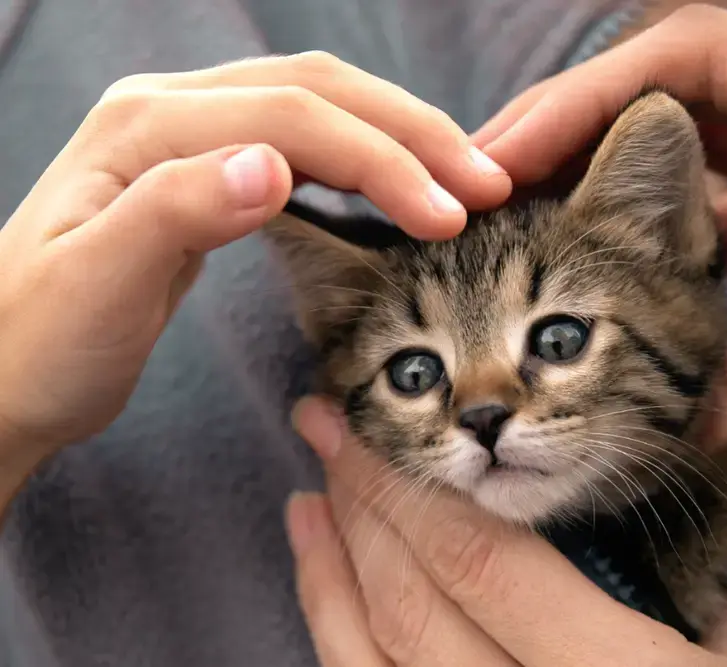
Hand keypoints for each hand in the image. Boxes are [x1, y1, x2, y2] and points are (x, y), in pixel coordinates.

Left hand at [0, 53, 510, 490]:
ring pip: (318, 106)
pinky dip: (363, 158)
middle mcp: (170, 113)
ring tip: (461, 182)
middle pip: (317, 91)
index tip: (450, 218)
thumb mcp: (96, 287)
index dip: (382, 161)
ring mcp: (189, 137)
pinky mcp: (206, 172)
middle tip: (485, 185)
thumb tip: (271, 166)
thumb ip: (177, 212)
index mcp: (145, 129)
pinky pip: (304, 140)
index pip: (291, 120)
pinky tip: (394, 186)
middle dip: (411, 134)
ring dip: (398, 138)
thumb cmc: (39, 345)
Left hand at [284, 353, 726, 666]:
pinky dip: (341, 638)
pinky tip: (328, 587)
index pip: (482, 566)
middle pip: (411, 608)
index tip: (364, 419)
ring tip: (308, 498)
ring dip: (330, 571)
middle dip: (359, 505)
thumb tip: (713, 383)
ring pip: (375, 666)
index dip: (410, 486)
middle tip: (323, 426)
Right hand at [473, 5, 726, 400]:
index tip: (510, 151)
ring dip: (617, 180)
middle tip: (495, 188)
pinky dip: (675, 227)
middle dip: (582, 134)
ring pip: (703, 154)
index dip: (593, 95)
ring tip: (540, 221)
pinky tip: (638, 260)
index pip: (700, 59)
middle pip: (685, 100)